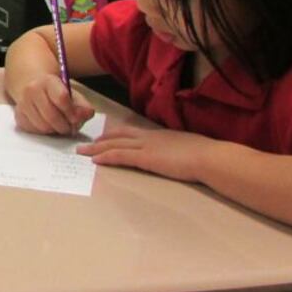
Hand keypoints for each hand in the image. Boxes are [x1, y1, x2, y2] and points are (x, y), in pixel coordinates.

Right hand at [11, 73, 94, 135]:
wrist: (33, 87)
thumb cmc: (56, 93)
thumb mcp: (73, 95)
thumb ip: (83, 106)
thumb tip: (83, 116)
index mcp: (48, 81)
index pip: (61, 98)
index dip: (71, 112)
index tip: (76, 119)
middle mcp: (32, 90)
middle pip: (51, 116)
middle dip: (64, 126)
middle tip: (69, 128)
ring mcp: (22, 103)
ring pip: (42, 126)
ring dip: (54, 130)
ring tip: (58, 125)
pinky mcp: (18, 116)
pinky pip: (34, 131)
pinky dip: (44, 132)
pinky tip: (47, 124)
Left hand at [77, 124, 213, 182]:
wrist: (209, 157)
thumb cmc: (204, 155)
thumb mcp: (186, 148)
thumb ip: (176, 150)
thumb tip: (175, 155)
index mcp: (159, 135)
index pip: (131, 132)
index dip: (115, 134)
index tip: (103, 137)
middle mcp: (149, 137)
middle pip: (118, 136)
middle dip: (100, 140)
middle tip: (86, 143)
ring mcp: (146, 147)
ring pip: (114, 144)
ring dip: (96, 148)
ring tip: (81, 152)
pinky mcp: (146, 158)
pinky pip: (120, 155)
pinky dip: (106, 156)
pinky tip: (95, 160)